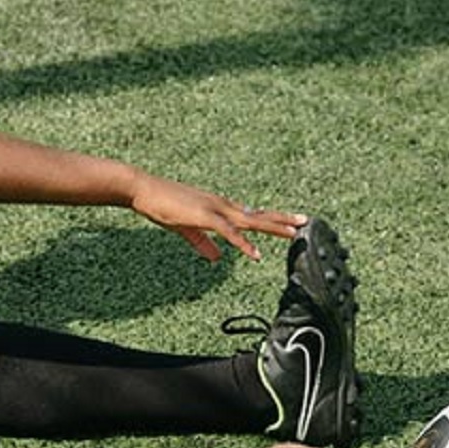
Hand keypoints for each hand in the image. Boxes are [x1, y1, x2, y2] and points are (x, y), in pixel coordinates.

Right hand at [128, 172, 306, 260]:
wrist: (143, 189)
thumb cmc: (161, 205)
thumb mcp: (185, 228)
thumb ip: (202, 243)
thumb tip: (217, 258)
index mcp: (218, 207)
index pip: (250, 215)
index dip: (270, 220)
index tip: (288, 223)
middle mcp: (221, 205)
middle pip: (257, 215)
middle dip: (282, 219)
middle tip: (305, 222)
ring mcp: (215, 209)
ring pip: (250, 221)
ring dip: (273, 227)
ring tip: (294, 233)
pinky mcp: (205, 216)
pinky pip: (229, 232)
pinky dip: (244, 244)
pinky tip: (256, 254)